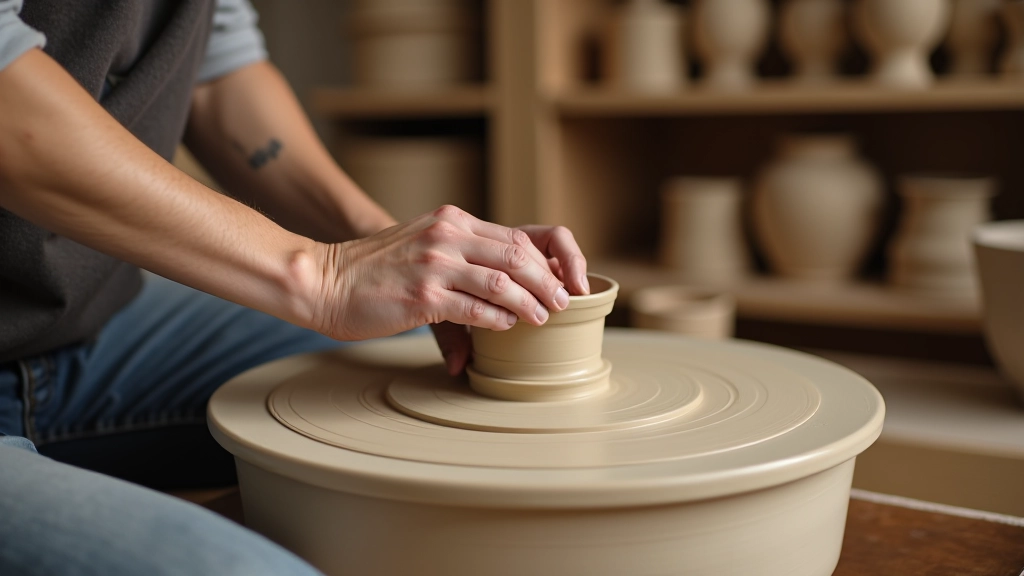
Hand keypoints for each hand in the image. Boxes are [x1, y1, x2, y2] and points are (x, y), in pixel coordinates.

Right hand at [312, 206, 588, 373]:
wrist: (324, 279)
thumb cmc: (373, 271)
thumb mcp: (423, 247)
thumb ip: (462, 260)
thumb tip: (500, 299)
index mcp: (453, 221)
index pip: (518, 235)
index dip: (549, 260)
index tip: (563, 281)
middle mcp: (448, 235)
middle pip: (518, 255)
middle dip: (548, 282)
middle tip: (562, 303)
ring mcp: (436, 264)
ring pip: (503, 282)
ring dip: (530, 303)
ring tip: (541, 318)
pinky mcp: (423, 295)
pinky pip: (476, 309)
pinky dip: (498, 321)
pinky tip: (506, 327)